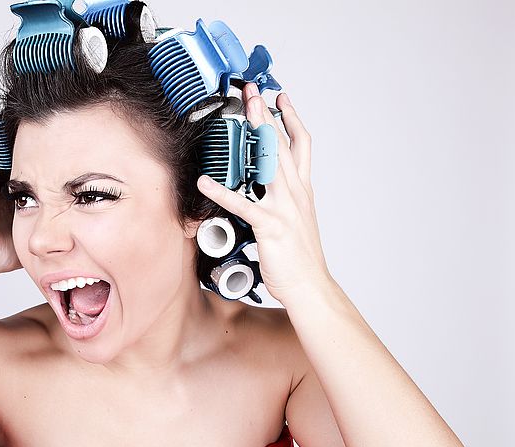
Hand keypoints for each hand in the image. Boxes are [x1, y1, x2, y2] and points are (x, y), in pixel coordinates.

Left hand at [196, 82, 331, 304]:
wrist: (310, 286)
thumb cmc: (300, 258)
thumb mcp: (298, 220)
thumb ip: (285, 200)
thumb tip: (269, 188)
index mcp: (302, 191)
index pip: (301, 145)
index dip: (291, 118)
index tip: (280, 98)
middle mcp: (296, 193)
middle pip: (281, 144)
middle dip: (266, 115)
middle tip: (253, 92)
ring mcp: (284, 208)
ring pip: (268, 163)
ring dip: (252, 137)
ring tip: (236, 116)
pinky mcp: (270, 226)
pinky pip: (241, 204)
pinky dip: (221, 191)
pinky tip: (204, 181)